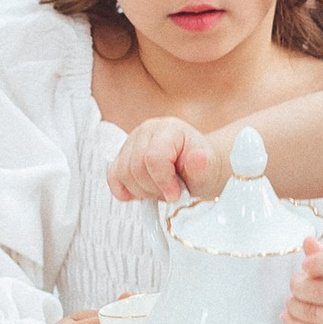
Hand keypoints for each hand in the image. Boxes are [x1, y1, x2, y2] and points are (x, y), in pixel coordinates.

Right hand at [110, 115, 227, 206]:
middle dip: (154, 188)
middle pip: (135, 168)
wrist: (197, 166)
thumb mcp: (209, 169)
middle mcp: (146, 131)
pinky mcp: (122, 155)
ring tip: (160, 189)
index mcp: (169, 129)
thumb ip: (202, 166)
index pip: (153, 158)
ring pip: (122, 174)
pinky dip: (126, 190)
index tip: (175, 194)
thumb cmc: (201, 166)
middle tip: (170, 192)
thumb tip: (198, 158)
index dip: (163, 182)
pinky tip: (143, 191)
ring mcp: (131, 142)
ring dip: (142, 191)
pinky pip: (113, 177)